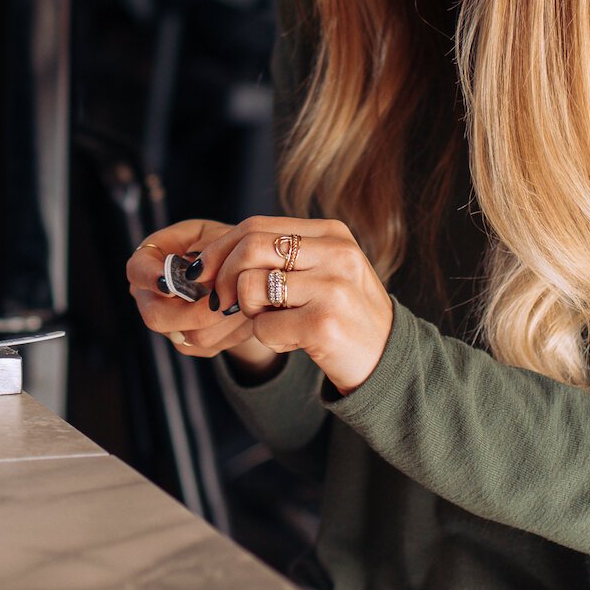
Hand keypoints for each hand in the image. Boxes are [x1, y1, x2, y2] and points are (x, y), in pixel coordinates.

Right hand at [126, 218, 276, 369]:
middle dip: (196, 311)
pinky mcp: (188, 343)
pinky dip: (232, 331)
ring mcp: (167, 323)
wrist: (239, 271)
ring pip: (189, 335)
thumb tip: (199, 271)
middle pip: (157, 316)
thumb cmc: (222, 244)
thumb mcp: (217, 233)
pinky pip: (208, 346)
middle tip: (227, 302)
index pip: (137, 270)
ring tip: (246, 303)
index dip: (150, 278)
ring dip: (222, 321)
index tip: (169, 282)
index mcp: (150, 260)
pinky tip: (245, 313)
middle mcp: (151, 295)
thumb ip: (210, 247)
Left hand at [203, 216, 393, 392]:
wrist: (389, 363)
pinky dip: (268, 339)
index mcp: (332, 234)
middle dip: (222, 277)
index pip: (257, 226)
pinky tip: (294, 342)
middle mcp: (337, 253)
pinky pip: (264, 327)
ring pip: (250, 286)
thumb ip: (279, 258)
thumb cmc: (344, 317)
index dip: (220, 248)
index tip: (201, 272)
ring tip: (274, 323)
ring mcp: (333, 288)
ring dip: (249, 312)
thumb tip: (209, 261)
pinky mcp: (325, 324)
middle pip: (249, 247)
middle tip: (221, 302)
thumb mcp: (322, 273)